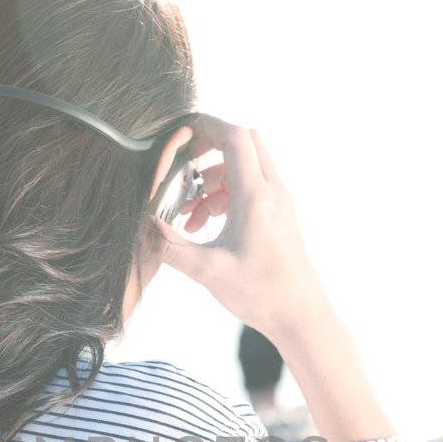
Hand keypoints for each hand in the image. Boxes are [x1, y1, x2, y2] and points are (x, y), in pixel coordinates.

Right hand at [153, 116, 324, 339]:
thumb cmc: (262, 294)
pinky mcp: (279, 215)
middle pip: (244, 143)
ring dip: (213, 179)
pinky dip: (225, 196)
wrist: (301, 316)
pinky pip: (251, 187)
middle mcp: (273, 191)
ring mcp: (279, 202)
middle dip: (210, 147)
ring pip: (245, 166)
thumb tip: (141, 227)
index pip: (235, 137)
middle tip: (184, 166)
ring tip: (189, 215)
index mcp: (256, 196)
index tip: (181, 131)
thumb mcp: (207, 272)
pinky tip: (205, 227)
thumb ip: (170, 247)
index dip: (207, 125)